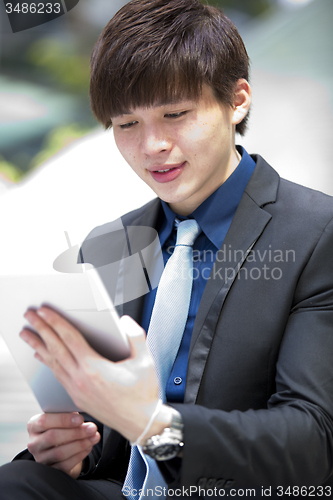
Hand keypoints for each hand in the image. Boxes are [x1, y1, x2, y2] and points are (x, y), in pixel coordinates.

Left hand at [20, 310, 165, 442]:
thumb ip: (136, 337)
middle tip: (29, 315)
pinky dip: (48, 362)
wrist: (141, 424)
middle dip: (41, 329)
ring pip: (53, 363)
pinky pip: (57, 375)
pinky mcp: (77, 397)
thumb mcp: (145, 361)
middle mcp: (81, 379)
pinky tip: (42, 356)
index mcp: (95, 369)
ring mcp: (77, 390)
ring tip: (27, 334)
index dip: (56, 322)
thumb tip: (125, 322)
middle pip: (55, 349)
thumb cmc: (143, 395)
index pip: (69, 339)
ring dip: (39, 345)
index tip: (45, 311)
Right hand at [27, 412, 99, 477]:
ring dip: (80, 444)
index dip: (63, 420)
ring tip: (95, 437)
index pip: (44, 421)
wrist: (60, 445)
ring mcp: (40, 458)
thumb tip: (83, 407)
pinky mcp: (50, 470)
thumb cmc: (62, 425)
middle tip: (93, 428)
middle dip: (76, 432)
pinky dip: (79, 455)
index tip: (81, 419)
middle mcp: (33, 443)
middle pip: (52, 437)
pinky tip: (89, 447)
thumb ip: (68, 411)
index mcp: (33, 425)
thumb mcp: (62, 416)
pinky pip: (65, 465)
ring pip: (59, 453)